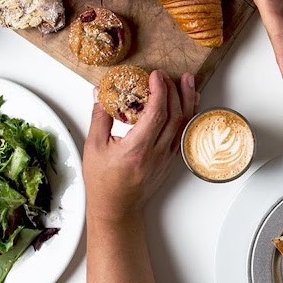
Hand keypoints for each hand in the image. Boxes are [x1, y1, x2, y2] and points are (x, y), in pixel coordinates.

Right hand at [83, 71, 198, 223]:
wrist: (118, 207)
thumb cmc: (103, 181)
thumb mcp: (94, 147)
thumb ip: (99, 117)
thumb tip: (100, 93)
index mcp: (137, 149)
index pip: (156, 114)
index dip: (160, 91)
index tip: (156, 75)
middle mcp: (157, 153)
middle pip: (175, 116)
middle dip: (174, 91)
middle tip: (168, 75)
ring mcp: (167, 157)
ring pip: (183, 124)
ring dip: (187, 101)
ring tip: (188, 81)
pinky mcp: (171, 159)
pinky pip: (184, 133)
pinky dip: (187, 115)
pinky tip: (188, 104)